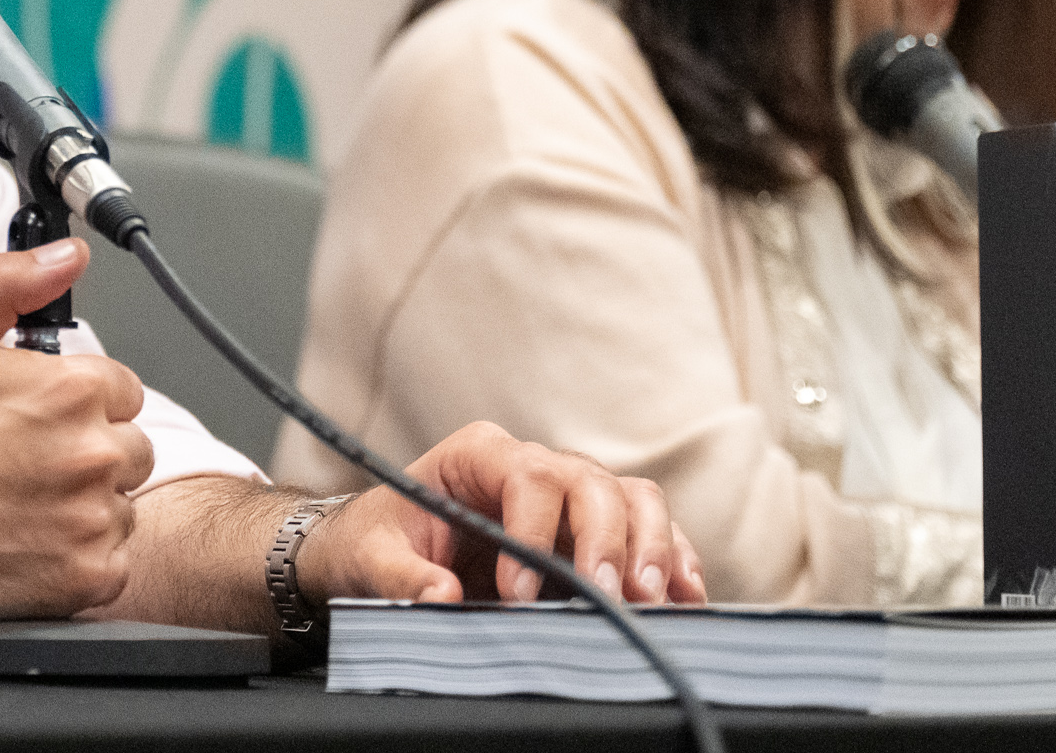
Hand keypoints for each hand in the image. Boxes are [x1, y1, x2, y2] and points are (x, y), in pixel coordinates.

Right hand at [0, 239, 154, 621]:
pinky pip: (112, 560)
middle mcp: (90, 453)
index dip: (81, 405)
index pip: (123, 391)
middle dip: (87, 454)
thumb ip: (11, 286)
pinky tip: (27, 546)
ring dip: (85, 507)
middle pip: (130, 448)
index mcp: (69, 390)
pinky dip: (79, 559)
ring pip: (121, 504)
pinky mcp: (85, 578)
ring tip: (20, 508)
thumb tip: (67, 257)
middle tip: (25, 468)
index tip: (42, 422)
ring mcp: (90, 520)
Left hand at [297, 422, 706, 608]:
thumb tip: (441, 594)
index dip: (535, 530)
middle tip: (606, 597)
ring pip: (633, 500)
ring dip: (652, 548)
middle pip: (593, 484)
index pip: (530, 474)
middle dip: (607, 541)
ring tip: (651, 601)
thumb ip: (401, 574)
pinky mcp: (594, 533)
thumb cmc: (379, 541)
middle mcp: (536, 466)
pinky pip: (649, 534)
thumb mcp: (370, 557)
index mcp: (480, 454)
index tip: (519, 592)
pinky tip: (685, 599)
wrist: (388, 548)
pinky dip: (674, 562)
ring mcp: (571, 497)